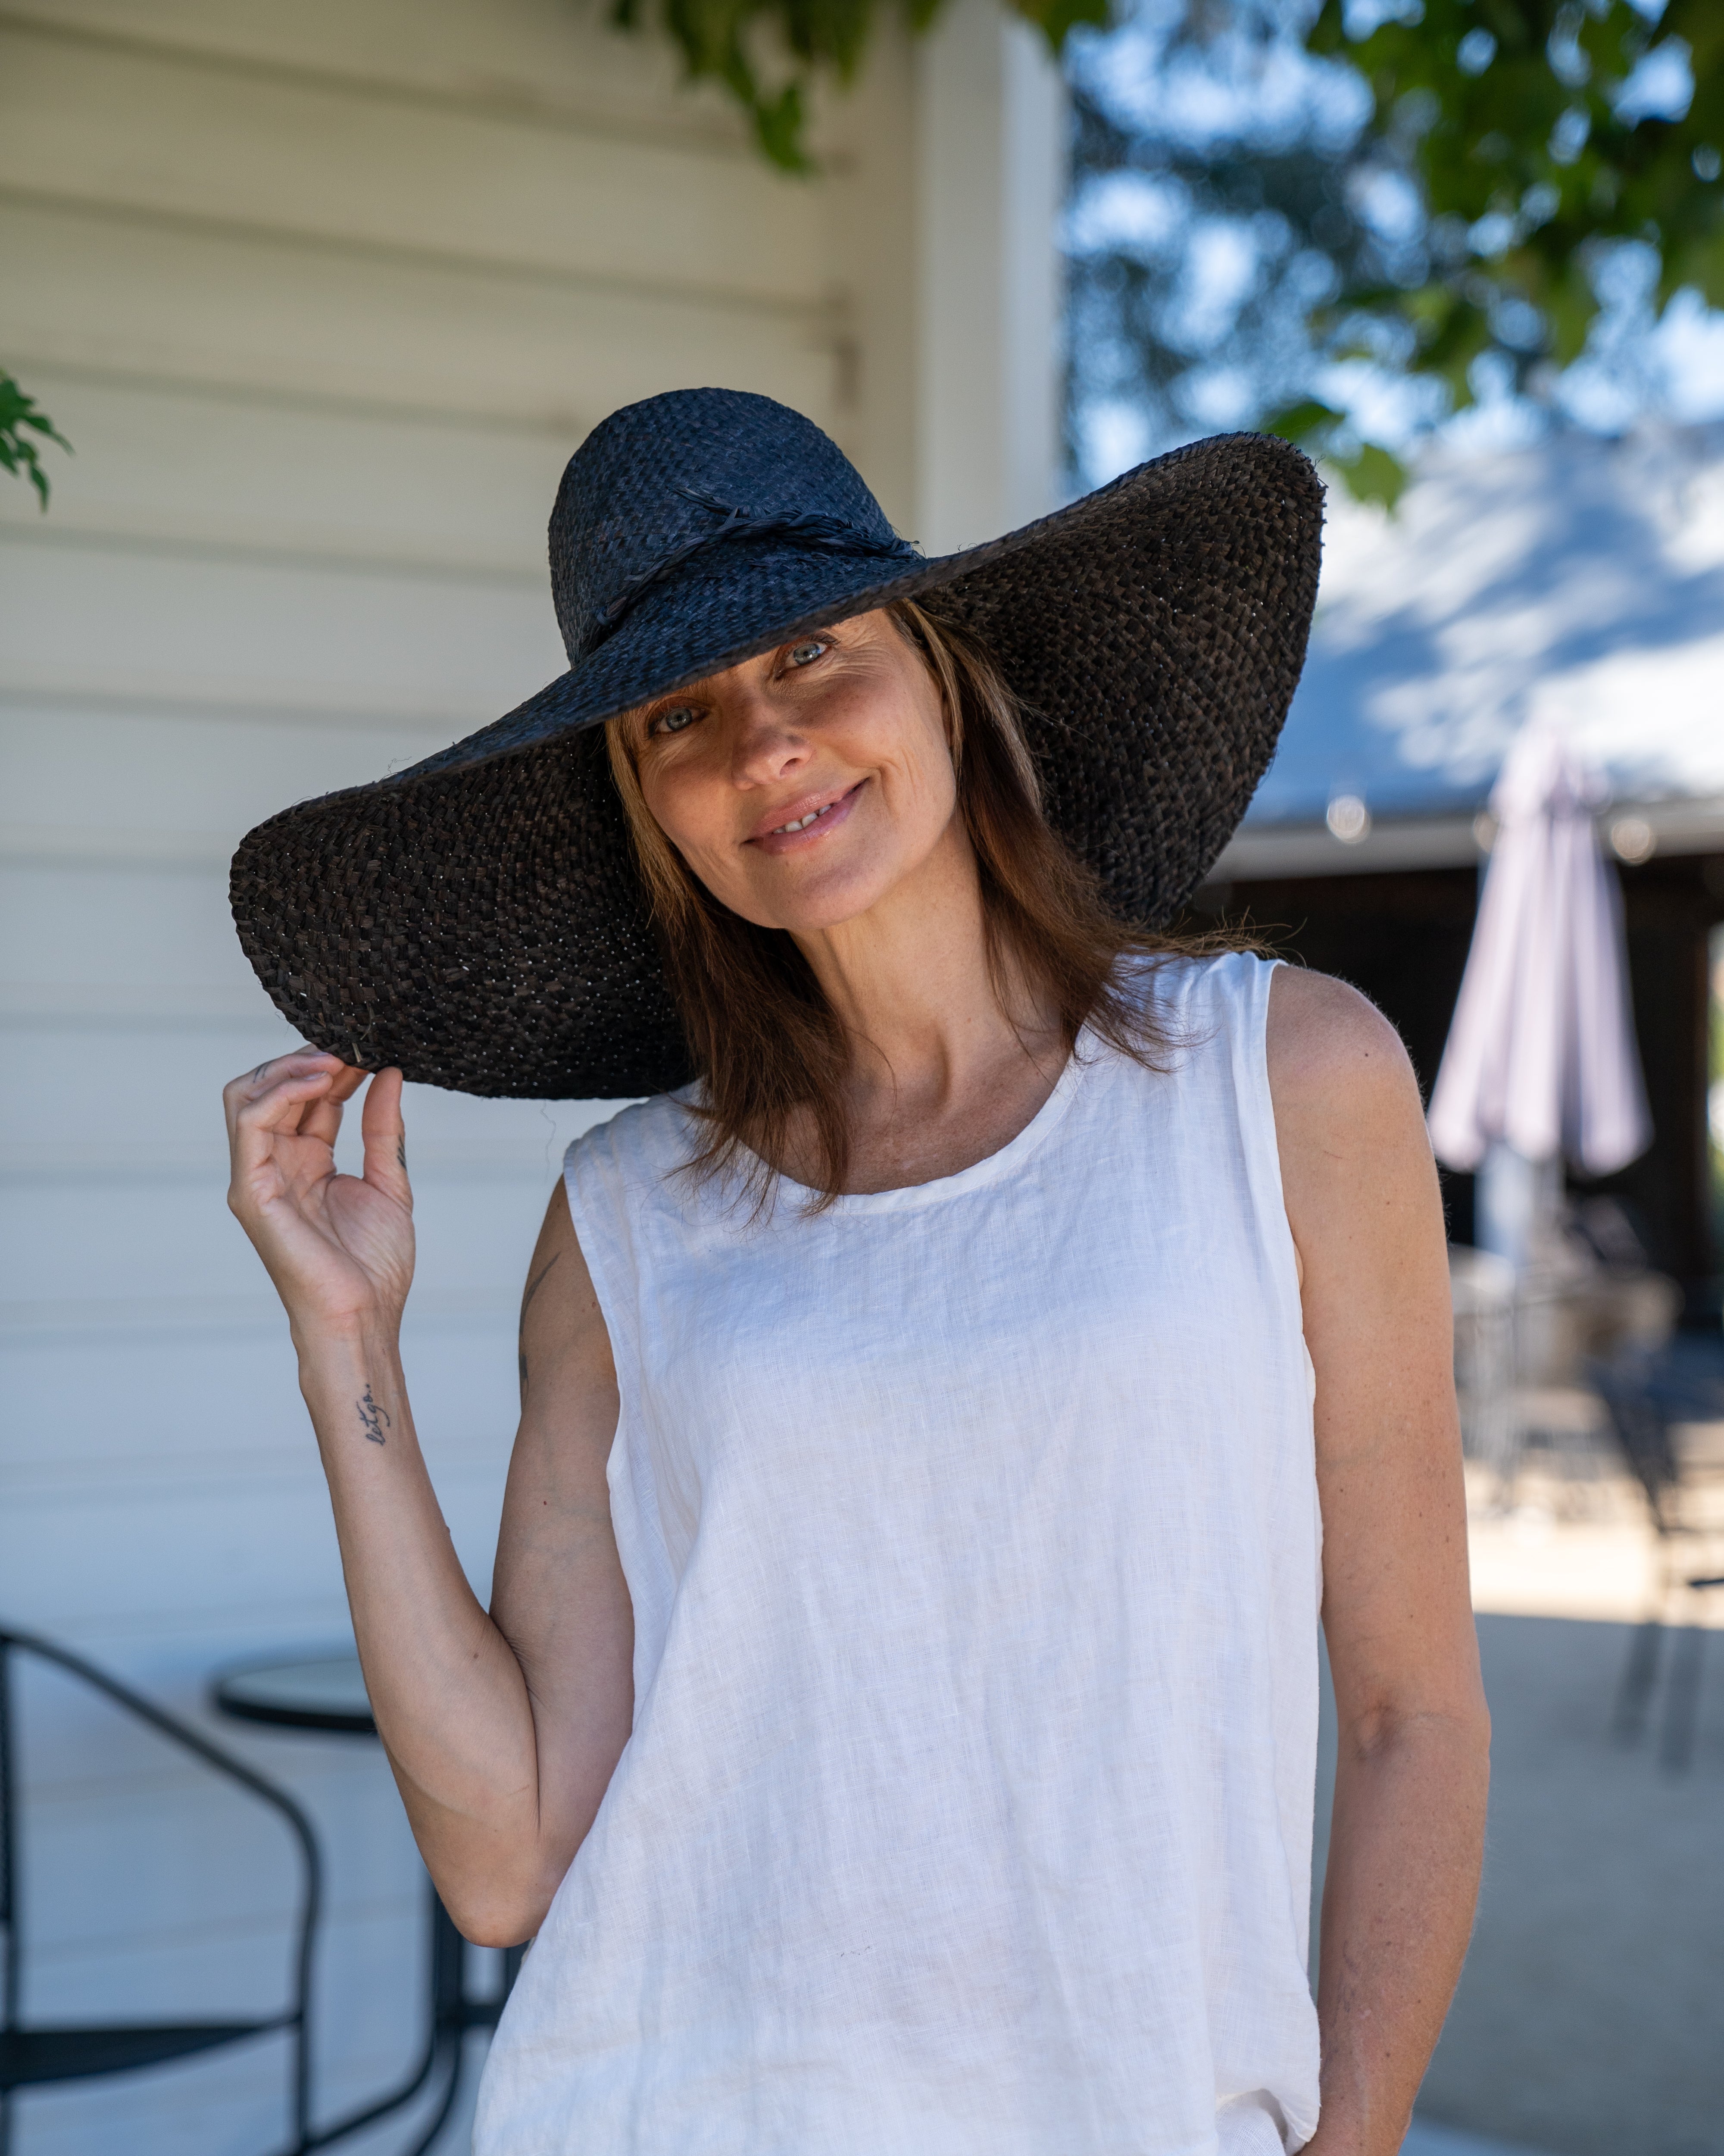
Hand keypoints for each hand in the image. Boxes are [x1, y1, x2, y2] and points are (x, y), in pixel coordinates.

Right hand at [224, 1051, 414, 1338]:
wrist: (362, 1317)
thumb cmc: (373, 1267)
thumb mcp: (390, 1184)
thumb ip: (384, 1129)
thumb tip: (389, 1075)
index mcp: (306, 1162)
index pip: (306, 1096)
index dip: (334, 1066)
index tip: (370, 1047)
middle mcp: (275, 1164)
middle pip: (268, 1087)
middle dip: (307, 1059)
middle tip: (350, 1044)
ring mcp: (257, 1176)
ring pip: (246, 1095)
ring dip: (290, 1067)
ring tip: (335, 1059)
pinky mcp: (250, 1191)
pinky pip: (249, 1124)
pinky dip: (280, 1093)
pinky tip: (320, 1083)